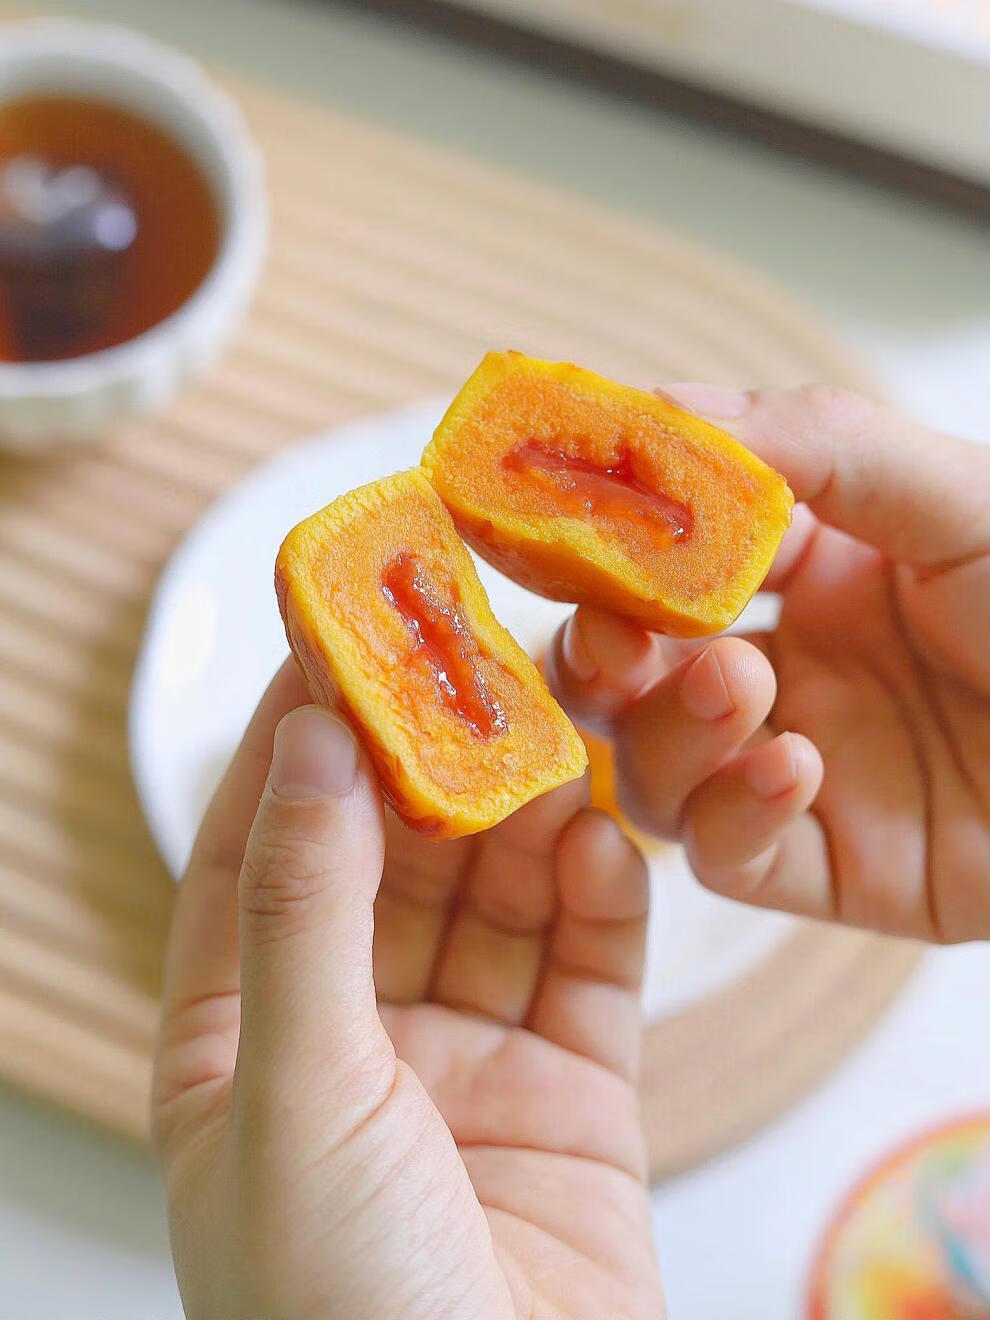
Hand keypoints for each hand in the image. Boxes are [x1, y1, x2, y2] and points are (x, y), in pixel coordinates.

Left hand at [154, 660, 662, 1319]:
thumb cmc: (336, 1317)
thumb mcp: (296, 1091)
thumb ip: (307, 909)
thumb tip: (311, 741)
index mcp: (240, 1043)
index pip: (257, 853)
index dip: (291, 745)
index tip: (333, 641)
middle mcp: (353, 1040)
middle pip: (393, 864)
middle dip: (432, 768)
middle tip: (475, 666)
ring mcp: (466, 1063)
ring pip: (497, 902)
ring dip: (527, 821)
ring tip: (558, 739)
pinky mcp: (572, 1094)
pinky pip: (585, 970)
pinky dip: (600, 902)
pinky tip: (605, 843)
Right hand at [548, 384, 989, 943]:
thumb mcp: (960, 496)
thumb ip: (820, 443)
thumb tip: (663, 403)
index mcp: (808, 574)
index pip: (664, 562)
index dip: (601, 548)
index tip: (550, 524)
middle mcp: (785, 671)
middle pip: (627, 678)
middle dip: (599, 656)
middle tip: (615, 637)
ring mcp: (794, 769)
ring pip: (652, 769)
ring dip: (670, 726)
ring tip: (739, 683)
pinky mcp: (824, 866)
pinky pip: (729, 854)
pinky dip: (735, 808)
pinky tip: (795, 764)